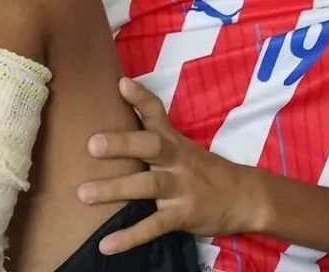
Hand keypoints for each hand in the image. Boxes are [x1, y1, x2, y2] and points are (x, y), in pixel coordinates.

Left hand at [78, 78, 261, 254]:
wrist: (244, 197)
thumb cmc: (205, 171)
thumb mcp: (183, 149)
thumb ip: (155, 137)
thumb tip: (120, 118)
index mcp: (175, 143)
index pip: (158, 115)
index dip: (142, 98)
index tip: (122, 83)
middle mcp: (178, 160)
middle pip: (152, 146)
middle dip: (123, 144)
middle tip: (92, 144)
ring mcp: (182, 187)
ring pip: (149, 185)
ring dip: (116, 189)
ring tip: (84, 193)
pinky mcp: (184, 214)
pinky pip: (155, 225)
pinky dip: (130, 236)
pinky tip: (106, 245)